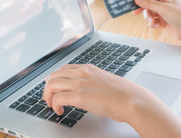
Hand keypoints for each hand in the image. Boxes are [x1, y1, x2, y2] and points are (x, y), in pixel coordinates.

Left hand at [43, 64, 180, 136]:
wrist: (132, 100)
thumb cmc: (124, 94)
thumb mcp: (105, 81)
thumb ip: (93, 83)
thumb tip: (89, 91)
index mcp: (89, 69)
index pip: (64, 68)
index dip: (56, 79)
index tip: (55, 88)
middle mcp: (82, 73)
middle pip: (54, 75)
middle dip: (48, 87)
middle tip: (50, 98)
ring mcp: (80, 84)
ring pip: (52, 84)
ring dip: (48, 96)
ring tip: (52, 105)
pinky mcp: (79, 97)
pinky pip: (57, 98)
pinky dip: (54, 105)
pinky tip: (59, 111)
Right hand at [133, 0, 180, 44]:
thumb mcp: (163, 8)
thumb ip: (149, 3)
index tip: (134, 3)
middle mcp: (165, 3)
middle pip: (148, 4)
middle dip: (144, 10)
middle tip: (136, 13)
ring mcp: (164, 12)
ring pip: (150, 13)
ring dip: (149, 18)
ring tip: (153, 22)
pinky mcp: (163, 21)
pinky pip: (153, 21)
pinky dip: (153, 24)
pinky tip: (157, 26)